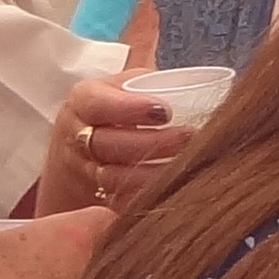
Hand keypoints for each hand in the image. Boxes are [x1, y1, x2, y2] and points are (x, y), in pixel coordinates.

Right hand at [40, 80, 191, 218]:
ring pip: (116, 176)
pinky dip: (146, 195)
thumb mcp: (119, 88)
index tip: (165, 111)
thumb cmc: (111, 109)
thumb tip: (205, 79)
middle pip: (111, 144)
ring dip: (155, 173)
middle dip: (154, 143)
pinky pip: (119, 199)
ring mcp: (82, 168)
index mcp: (82, 100)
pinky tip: (174, 188)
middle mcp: (76, 135)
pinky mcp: (93, 194)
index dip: (131, 109)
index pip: (99, 104)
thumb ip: (148, 83)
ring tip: (190, 164)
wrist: (74, 152)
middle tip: (192, 137)